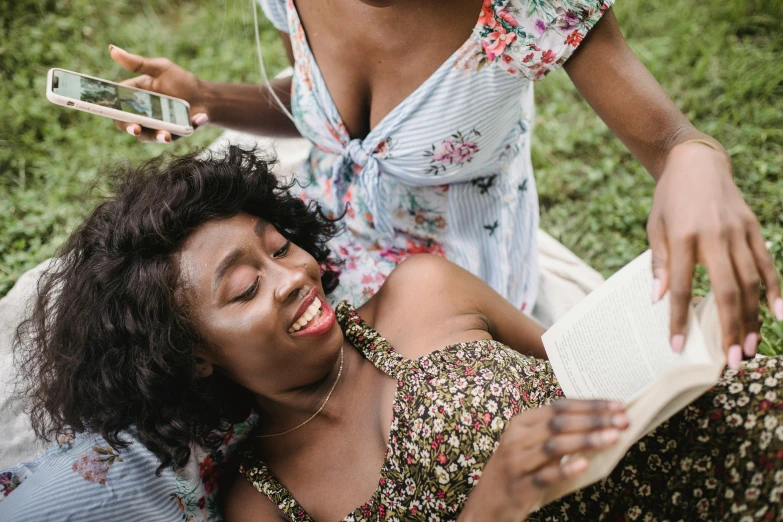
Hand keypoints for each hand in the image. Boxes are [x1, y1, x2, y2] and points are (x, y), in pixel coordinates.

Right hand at [108, 45, 209, 142]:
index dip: (111, 109)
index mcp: (136, 98)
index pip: (117, 106)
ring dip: (156, 136)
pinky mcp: (173, 134)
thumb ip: (137, 63)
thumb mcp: (160, 68)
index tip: (110, 110)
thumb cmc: (180, 80)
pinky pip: (173, 136)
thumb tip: (112, 49)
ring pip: (149, 136)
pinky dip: (183, 130)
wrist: (205, 97)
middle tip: (135, 128)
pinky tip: (196, 119)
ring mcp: (158, 127)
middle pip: (128, 124)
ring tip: (165, 135)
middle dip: (130, 128)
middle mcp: (143, 115)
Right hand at [459, 400, 627, 521]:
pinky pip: (544, 476)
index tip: (617, 406)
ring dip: (585, 440)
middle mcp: (516, 438)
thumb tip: (597, 422)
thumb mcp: (530, 446)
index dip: (589, 405)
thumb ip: (555, 435)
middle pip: (558, 423)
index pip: (559, 407)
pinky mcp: (520, 487)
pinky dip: (564, 469)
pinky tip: (584, 465)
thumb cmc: (515, 471)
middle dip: (593, 420)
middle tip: (622, 420)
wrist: (486, 505)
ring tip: (612, 437)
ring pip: (553, 446)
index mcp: (521, 423)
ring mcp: (517, 463)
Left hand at [647, 141, 782, 367]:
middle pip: (726, 290)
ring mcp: (738, 232)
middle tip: (730, 360)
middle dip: (729, 328)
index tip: (677, 346)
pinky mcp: (753, 228)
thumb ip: (659, 264)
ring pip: (750, 282)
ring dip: (751, 318)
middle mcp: (715, 236)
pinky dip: (775, 289)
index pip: (683, 287)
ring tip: (747, 348)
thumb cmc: (669, 200)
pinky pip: (767, 263)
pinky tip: (779, 315)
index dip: (679, 319)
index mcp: (683, 237)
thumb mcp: (655, 228)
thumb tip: (658, 299)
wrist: (696, 163)